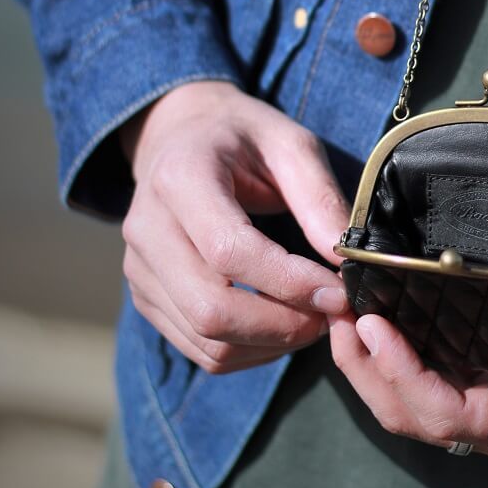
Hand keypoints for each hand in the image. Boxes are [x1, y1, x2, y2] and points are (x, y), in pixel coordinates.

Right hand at [121, 80, 349, 374]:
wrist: (179, 136)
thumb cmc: (242, 137)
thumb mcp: (290, 143)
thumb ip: (319, 197)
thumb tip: (348, 260)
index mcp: (180, 178)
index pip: (229, 252)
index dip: (288, 283)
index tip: (338, 292)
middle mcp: (147, 228)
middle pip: (211, 310)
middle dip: (283, 325)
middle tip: (332, 313)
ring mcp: (140, 269)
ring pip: (207, 342)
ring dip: (272, 344)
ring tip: (314, 318)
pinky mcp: (146, 298)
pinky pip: (200, 349)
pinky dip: (250, 351)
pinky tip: (283, 324)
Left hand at [329, 280, 487, 465]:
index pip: (461, 416)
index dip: (408, 378)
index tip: (374, 325)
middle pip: (420, 418)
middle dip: (369, 372)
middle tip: (336, 309)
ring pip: (417, 406)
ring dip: (371, 365)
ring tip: (341, 309)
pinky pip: (432, 381)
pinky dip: (395, 354)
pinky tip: (379, 314)